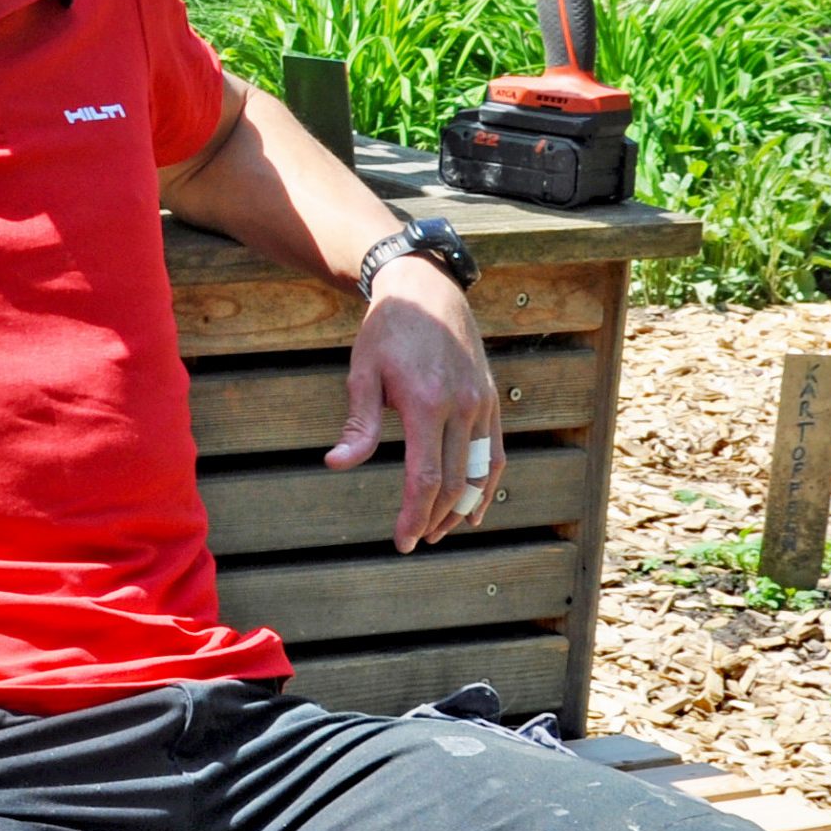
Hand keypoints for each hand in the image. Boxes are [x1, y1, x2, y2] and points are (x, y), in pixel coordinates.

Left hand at [324, 260, 500, 550]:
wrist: (427, 289)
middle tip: (414, 541)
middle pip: (454, 482)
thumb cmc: (387, 331)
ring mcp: (482, 403)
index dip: (413, 514)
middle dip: (434, 518)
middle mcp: (462, 407)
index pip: (424, 477)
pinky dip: (486, 484)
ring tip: (440, 531)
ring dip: (462, 508)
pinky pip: (494, 452)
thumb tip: (336, 465)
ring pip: (479, 472)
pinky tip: (475, 506)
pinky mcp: (491, 399)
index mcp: (427, 403)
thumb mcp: (363, 373)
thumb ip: (358, 425)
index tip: (402, 541)